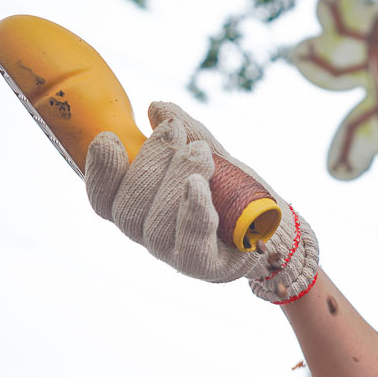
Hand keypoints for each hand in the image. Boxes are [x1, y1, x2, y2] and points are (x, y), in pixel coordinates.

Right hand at [84, 102, 317, 302]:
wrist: (278, 226)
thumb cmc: (236, 192)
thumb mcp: (213, 156)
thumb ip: (187, 133)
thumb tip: (157, 108)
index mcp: (142, 209)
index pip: (105, 200)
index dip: (99, 172)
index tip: (109, 137)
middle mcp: (152, 236)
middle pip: (129, 211)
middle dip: (149, 163)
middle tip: (175, 132)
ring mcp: (178, 256)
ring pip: (157, 228)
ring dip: (174, 180)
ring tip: (200, 153)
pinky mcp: (209, 268)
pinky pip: (192, 245)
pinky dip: (193, 211)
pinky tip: (198, 185)